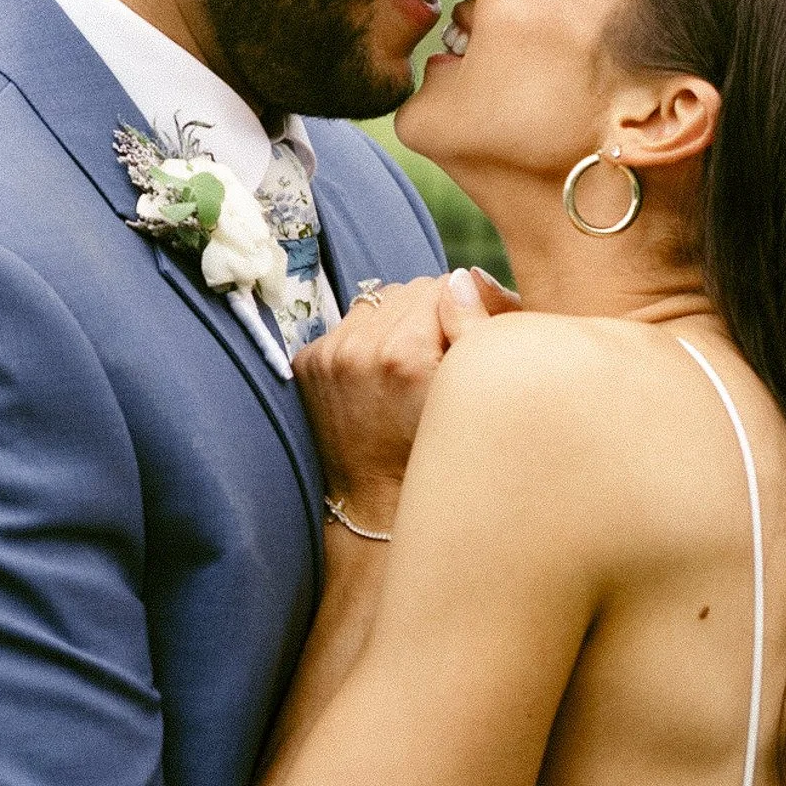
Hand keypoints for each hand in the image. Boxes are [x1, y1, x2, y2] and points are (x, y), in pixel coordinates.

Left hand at [294, 268, 517, 521]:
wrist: (377, 505)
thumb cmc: (436, 456)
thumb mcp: (468, 398)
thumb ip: (473, 330)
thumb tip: (463, 280)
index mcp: (403, 354)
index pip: (446, 285)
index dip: (470, 304)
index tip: (477, 328)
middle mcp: (358, 348)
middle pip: (411, 288)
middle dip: (434, 312)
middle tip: (446, 350)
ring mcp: (328, 355)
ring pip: (380, 301)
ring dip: (399, 320)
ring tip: (413, 362)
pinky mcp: (308, 363)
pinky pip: (350, 323)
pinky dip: (369, 338)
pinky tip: (381, 373)